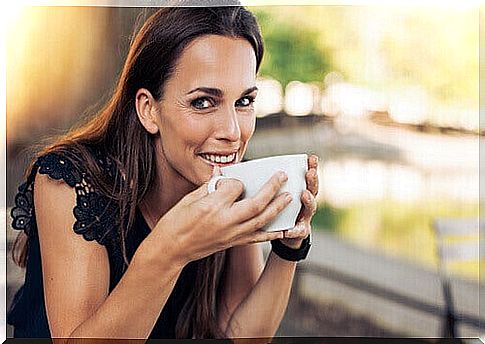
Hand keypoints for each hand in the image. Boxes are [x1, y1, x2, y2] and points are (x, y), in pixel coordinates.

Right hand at [154, 166, 291, 263]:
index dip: (238, 180)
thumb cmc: (176, 221)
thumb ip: (209, 185)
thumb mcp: (189, 198)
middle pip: (256, 203)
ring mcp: (231, 234)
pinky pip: (258, 238)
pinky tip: (285, 229)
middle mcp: (225, 221)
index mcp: (212, 206)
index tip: (235, 179)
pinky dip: (273, 233)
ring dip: (278, 208)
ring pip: (261, 220)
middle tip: (283, 176)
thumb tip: (221, 172)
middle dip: (272, 188)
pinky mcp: (233, 243)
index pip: (235, 187)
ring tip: (290, 196)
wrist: (171, 249)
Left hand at [279, 155, 318, 248]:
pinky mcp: (300, 231)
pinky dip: (294, 231)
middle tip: (309, 173)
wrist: (285, 234)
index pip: (308, 177)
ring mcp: (305, 217)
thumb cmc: (279, 210)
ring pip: (310, 208)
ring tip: (304, 194)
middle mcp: (306, 203)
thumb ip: (271, 184)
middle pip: (313, 190)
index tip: (311, 157)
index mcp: (301, 192)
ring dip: (308, 201)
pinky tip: (288, 230)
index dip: (311, 167)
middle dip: (312, 181)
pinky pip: (298, 231)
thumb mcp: (276, 195)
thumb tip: (255, 167)